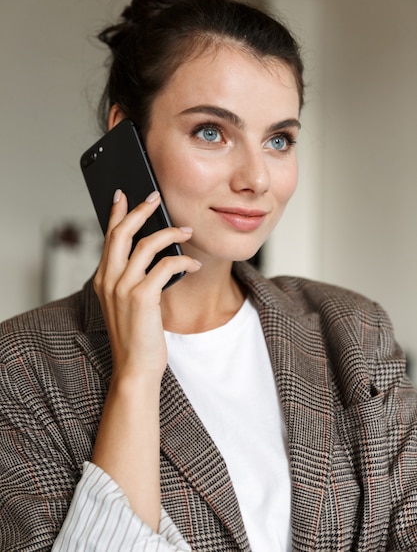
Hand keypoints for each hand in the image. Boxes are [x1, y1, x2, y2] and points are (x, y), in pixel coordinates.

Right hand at [94, 189, 200, 380]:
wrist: (135, 367)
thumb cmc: (135, 336)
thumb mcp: (127, 303)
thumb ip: (132, 278)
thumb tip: (152, 252)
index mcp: (103, 280)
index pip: (108, 237)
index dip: (115, 213)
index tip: (123, 195)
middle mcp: (108, 280)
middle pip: (122, 232)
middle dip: (140, 210)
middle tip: (155, 197)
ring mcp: (123, 288)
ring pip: (145, 244)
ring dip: (169, 233)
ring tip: (186, 231)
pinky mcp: (141, 298)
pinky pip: (165, 267)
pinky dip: (182, 261)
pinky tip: (192, 265)